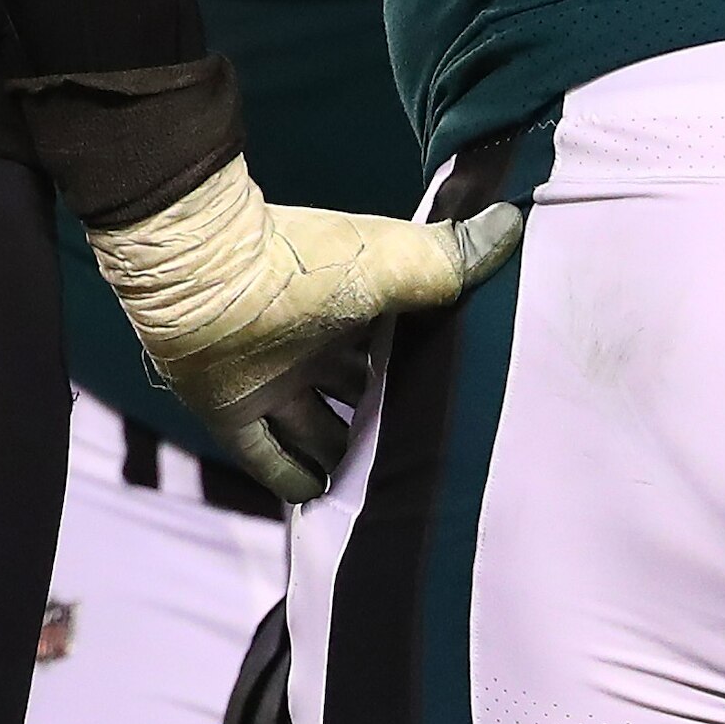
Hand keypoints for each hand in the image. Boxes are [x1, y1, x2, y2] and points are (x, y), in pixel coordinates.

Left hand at [93, 171, 519, 498]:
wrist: (208, 277)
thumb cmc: (308, 265)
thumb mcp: (395, 260)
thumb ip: (454, 258)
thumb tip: (516, 224)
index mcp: (352, 308)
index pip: (398, 350)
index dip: (426, 375)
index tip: (464, 407)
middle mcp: (313, 346)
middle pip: (360, 397)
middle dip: (388, 424)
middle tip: (430, 463)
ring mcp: (272, 381)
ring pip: (319, 433)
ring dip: (345, 459)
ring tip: (386, 494)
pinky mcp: (233, 414)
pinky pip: (269, 460)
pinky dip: (296, 481)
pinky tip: (326, 499)